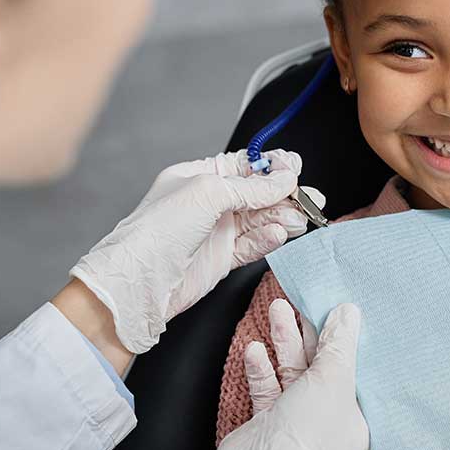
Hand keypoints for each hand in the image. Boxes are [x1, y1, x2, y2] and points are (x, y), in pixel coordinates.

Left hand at [69, 151, 311, 353]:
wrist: (140, 282)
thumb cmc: (157, 231)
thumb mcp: (208, 193)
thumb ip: (251, 187)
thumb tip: (283, 179)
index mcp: (198, 177)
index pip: (244, 166)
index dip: (271, 167)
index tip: (294, 169)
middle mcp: (208, 203)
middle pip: (257, 193)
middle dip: (285, 194)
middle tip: (309, 197)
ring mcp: (215, 231)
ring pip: (260, 219)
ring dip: (282, 217)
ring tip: (301, 219)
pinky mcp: (222, 258)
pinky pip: (253, 244)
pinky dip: (269, 239)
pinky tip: (280, 235)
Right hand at [192, 301, 368, 449]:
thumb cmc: (310, 429)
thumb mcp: (334, 377)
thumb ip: (339, 342)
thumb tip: (348, 311)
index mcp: (360, 417)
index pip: (360, 371)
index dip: (352, 340)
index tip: (344, 310)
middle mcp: (331, 419)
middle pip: (324, 367)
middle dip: (312, 333)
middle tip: (303, 299)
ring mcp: (298, 421)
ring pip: (294, 372)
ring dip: (285, 341)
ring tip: (278, 308)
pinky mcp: (269, 423)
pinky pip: (268, 388)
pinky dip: (262, 367)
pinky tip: (256, 348)